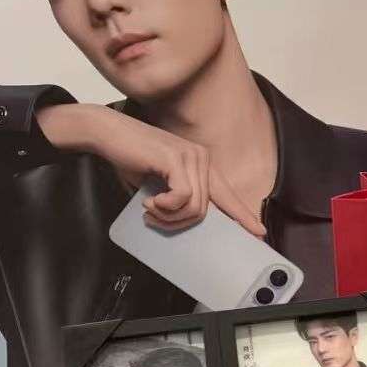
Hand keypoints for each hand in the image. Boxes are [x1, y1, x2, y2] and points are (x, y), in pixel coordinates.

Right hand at [37, 102, 264, 237]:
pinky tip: (149, 201)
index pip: (228, 195)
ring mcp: (191, 157)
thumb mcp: (160, 183)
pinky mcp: (177, 160)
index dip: (243, 215)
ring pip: (195, 208)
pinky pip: (183, 199)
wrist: (107, 133)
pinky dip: (164, 207)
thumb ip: (177, 198)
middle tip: (155, 219)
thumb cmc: (130, 158)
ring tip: (150, 209)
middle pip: (205, 210)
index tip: (259, 232)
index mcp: (201, 165)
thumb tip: (187, 221)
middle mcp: (202, 159)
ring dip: (169, 217)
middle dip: (178, 223)